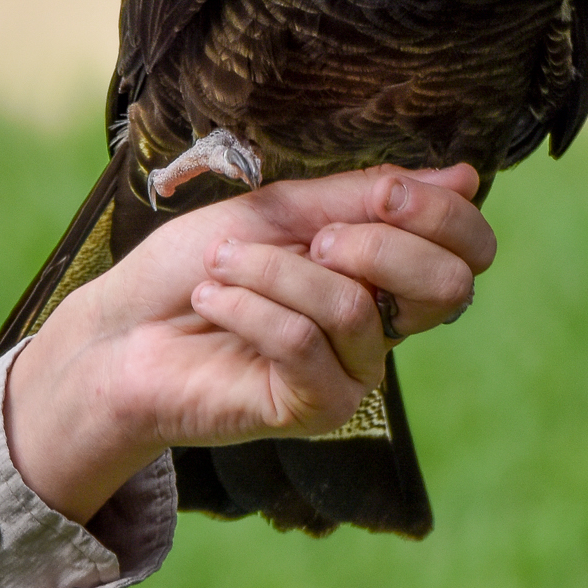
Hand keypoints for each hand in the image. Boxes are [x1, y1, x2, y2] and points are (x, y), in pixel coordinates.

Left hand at [2, 164, 494, 521]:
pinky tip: (212, 300)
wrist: (120, 330)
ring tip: (224, 265)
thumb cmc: (195, 264)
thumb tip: (467, 177)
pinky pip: (303, 343)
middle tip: (313, 236)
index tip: (387, 192)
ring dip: (275, 270)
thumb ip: (368, 196)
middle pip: (447, 289)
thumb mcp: (283, 210)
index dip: (443, 216)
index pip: (468, 253)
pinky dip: (249, 306)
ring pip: (353, 306)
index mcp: (382, 272)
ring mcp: (352, 374)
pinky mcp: (313, 411)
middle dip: (379, 244)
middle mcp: (380, 327)